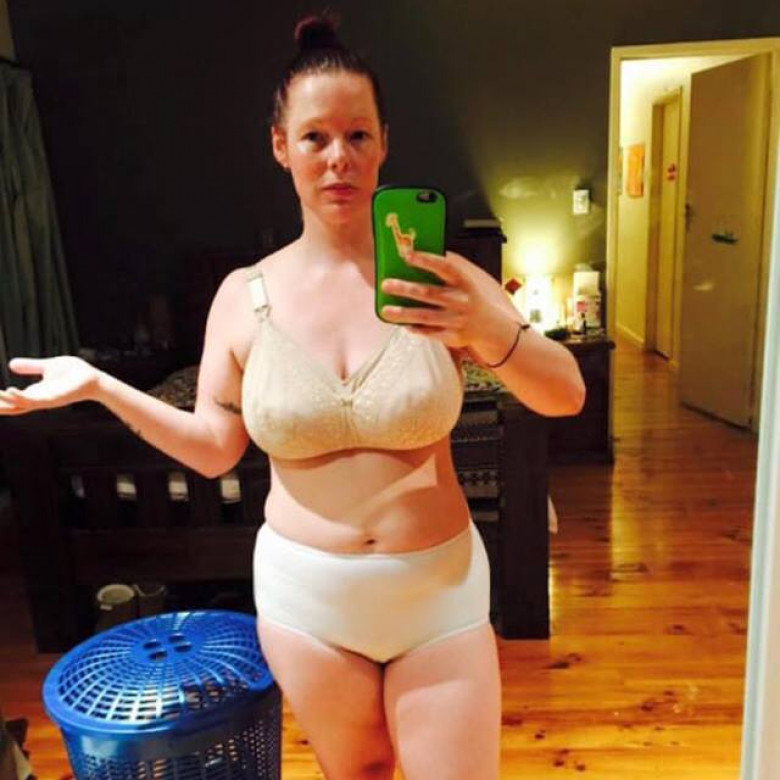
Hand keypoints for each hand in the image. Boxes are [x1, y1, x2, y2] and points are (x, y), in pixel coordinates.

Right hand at [0, 356, 100, 413]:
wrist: (93, 378)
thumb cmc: (74, 373)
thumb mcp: (46, 366)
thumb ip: (30, 366)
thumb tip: (11, 364)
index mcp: (34, 393)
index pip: (10, 399)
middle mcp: (37, 399)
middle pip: (11, 405)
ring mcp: (45, 400)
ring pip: (20, 404)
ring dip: (5, 401)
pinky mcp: (54, 398)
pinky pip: (35, 400)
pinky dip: (22, 397)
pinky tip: (10, 391)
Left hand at [379, 250, 519, 350]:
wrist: (494, 327)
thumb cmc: (477, 298)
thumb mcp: (473, 278)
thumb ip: (455, 265)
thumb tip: (432, 249)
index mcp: (465, 282)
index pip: (444, 267)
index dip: (425, 260)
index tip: (406, 255)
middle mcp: (461, 300)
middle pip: (429, 293)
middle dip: (406, 288)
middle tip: (386, 284)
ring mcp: (456, 320)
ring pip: (425, 316)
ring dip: (404, 313)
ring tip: (386, 310)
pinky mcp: (453, 336)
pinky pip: (430, 332)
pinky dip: (416, 329)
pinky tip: (403, 325)